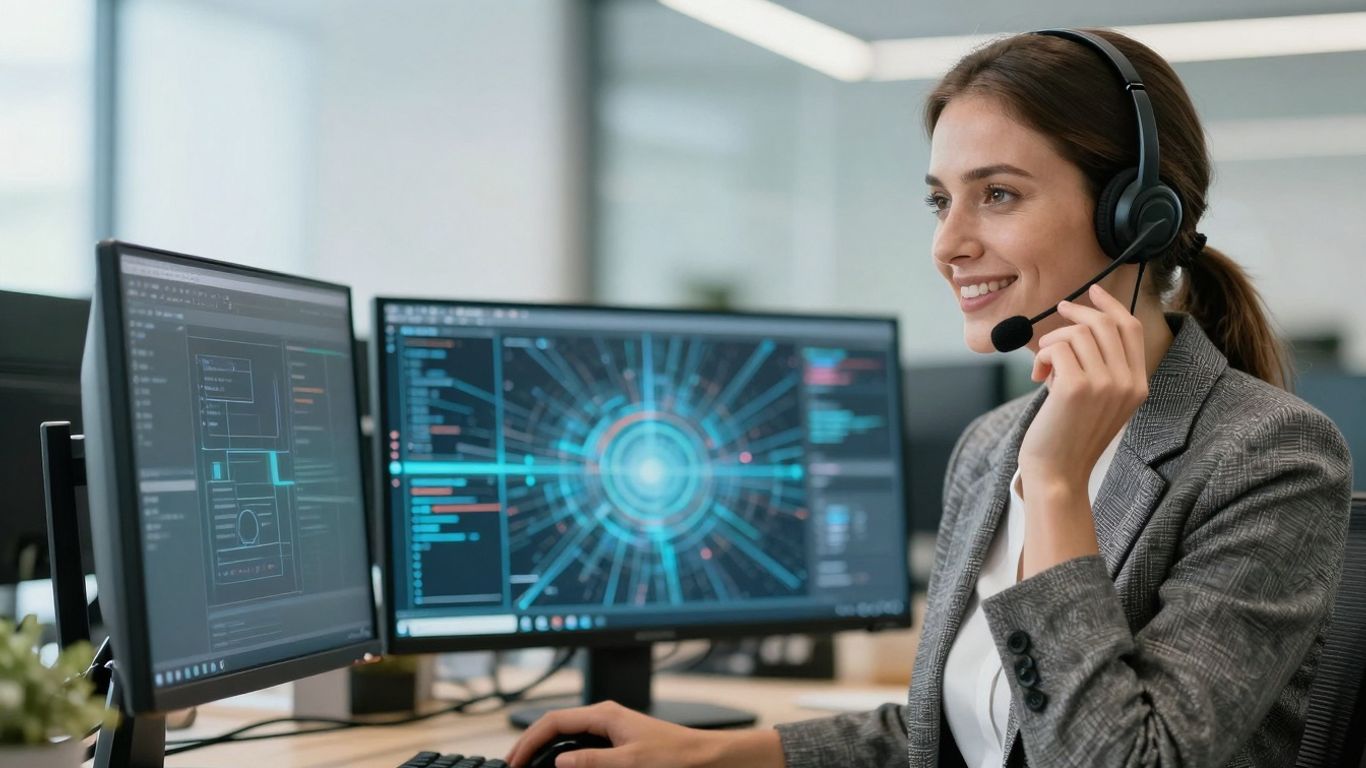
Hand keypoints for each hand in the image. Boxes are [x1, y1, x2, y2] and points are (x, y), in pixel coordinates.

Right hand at [504, 701, 782, 767]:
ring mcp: (611, 727)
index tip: (513, 762)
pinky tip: (560, 766)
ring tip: (530, 766)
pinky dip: (563, 753)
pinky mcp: (617, 740)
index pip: (553, 721)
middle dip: (531, 743)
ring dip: (546, 748)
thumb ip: (593, 761)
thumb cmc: (676, 755)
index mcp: (605, 714)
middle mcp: (605, 716)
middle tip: (513, 766)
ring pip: (567, 733)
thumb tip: (560, 761)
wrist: (706, 758)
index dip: (528, 740)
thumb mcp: (631, 762)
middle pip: (555, 724)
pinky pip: (581, 742)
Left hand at [1017, 283, 1147, 491]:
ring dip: (1053, 342)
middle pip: (1105, 323)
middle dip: (1077, 312)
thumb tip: (1077, 325)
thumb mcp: (1098, 401)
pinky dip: (1043, 357)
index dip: (1110, 305)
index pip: (1131, 328)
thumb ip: (1100, 367)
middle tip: (1058, 311)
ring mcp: (1105, 384)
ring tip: (1044, 365)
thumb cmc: (1069, 436)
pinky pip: (1057, 348)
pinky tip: (1038, 378)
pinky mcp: (1076, 387)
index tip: (1092, 291)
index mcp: (1138, 385)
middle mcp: (1127, 383)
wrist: (1058, 473)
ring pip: (1077, 333)